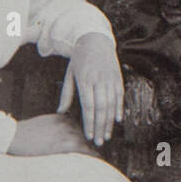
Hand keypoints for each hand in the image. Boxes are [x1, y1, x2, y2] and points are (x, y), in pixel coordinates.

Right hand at [8, 113, 95, 156]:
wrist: (11, 137)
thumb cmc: (23, 135)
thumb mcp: (42, 125)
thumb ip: (55, 128)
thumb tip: (60, 138)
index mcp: (61, 117)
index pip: (77, 128)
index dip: (82, 138)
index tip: (91, 142)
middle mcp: (67, 123)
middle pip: (82, 136)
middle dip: (87, 145)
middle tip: (96, 151)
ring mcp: (67, 133)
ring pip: (85, 143)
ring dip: (90, 151)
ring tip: (99, 159)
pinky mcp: (65, 144)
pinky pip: (84, 150)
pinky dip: (93, 155)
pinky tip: (99, 160)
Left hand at [59, 32, 123, 146]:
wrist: (96, 40)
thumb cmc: (80, 58)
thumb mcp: (69, 74)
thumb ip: (66, 94)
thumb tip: (60, 112)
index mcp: (85, 80)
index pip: (88, 106)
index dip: (89, 122)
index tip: (89, 136)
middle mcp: (99, 80)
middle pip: (101, 108)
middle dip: (100, 127)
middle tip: (99, 141)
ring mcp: (110, 79)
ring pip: (112, 104)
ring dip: (109, 122)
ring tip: (107, 135)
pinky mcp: (118, 77)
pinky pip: (120, 96)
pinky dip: (119, 109)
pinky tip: (117, 120)